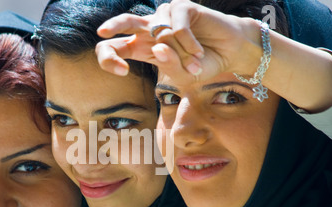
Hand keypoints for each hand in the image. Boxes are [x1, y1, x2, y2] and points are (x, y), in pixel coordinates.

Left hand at [96, 0, 260, 81]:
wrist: (229, 53)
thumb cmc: (202, 65)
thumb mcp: (183, 75)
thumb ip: (168, 65)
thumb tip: (158, 46)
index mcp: (142, 48)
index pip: (117, 48)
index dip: (111, 58)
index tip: (122, 70)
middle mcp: (151, 30)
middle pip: (125, 23)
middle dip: (113, 26)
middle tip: (102, 32)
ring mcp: (166, 16)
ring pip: (162, 34)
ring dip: (179, 53)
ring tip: (195, 62)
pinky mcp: (183, 7)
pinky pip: (177, 28)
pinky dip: (188, 43)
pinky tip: (199, 51)